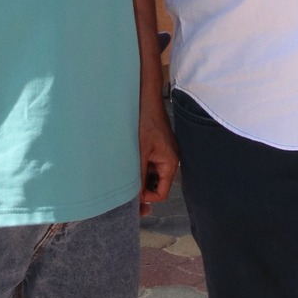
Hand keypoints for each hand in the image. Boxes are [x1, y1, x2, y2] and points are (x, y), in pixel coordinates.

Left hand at [138, 87, 178, 209]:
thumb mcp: (140, 152)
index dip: (147, 197)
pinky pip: (151, 164)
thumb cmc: (146, 122)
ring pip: (152, 175)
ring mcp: (165, 154)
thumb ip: (140, 175)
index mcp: (171, 163)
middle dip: (143, 188)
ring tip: (126, 175)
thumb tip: (136, 196)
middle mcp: (171, 160)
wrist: (146, 100)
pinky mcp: (158, 148)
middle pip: (158, 185)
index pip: (162, 193)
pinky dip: (141, 167)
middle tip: (126, 191)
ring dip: (141, 177)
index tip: (131, 197)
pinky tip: (129, 164)